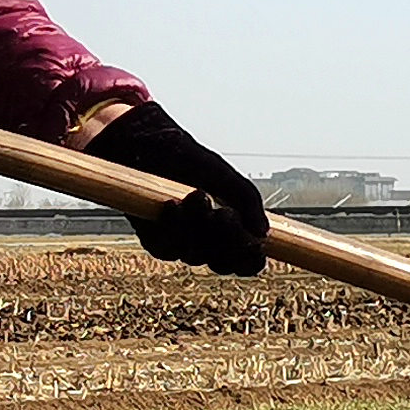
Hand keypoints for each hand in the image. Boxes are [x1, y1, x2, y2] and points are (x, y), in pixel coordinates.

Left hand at [87, 102, 266, 275]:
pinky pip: (168, 249)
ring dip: (198, 227)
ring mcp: (179, 243)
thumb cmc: (186, 159)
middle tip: (225, 213)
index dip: (251, 258)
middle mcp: (204, 241)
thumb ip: (246, 200)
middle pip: (222, 263)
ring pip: (195, 256)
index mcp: (226, 229)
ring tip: (197, 195)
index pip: (244, 260)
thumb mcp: (222, 175)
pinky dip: (173, 228)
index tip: (255, 244)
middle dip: (226, 239)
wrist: (146, 146)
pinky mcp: (155, 240)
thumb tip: (263, 231)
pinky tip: (173, 206)